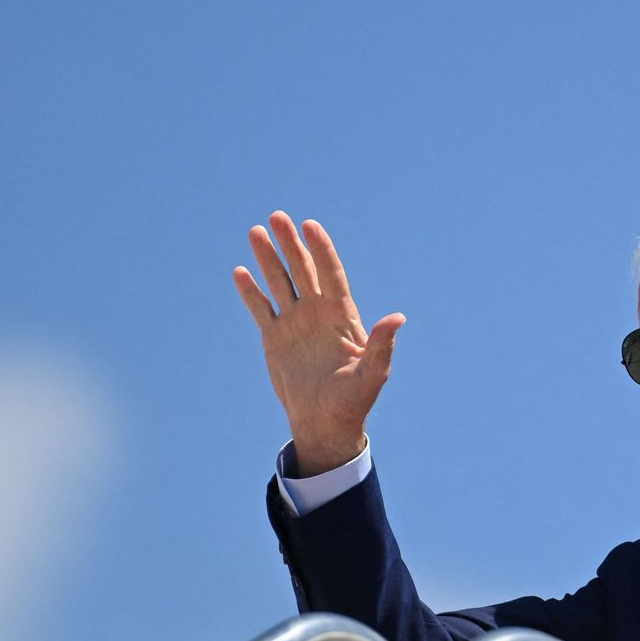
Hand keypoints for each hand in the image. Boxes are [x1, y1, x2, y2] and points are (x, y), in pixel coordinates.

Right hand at [233, 211, 405, 475]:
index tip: (310, 225)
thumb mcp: (372, 374)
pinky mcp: (275, 338)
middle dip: (290, 243)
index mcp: (342, 316)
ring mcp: (295, 323)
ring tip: (256, 231)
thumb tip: (398, 317)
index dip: (321, 249)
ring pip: (280, 282)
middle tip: (276, 217)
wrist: (325, 424)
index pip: (331, 274)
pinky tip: (241, 272)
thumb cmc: (353, 401)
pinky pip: (261, 309)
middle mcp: (317, 313)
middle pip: (303, 270)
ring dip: (268, 258)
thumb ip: (382, 345)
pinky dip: (251, 292)